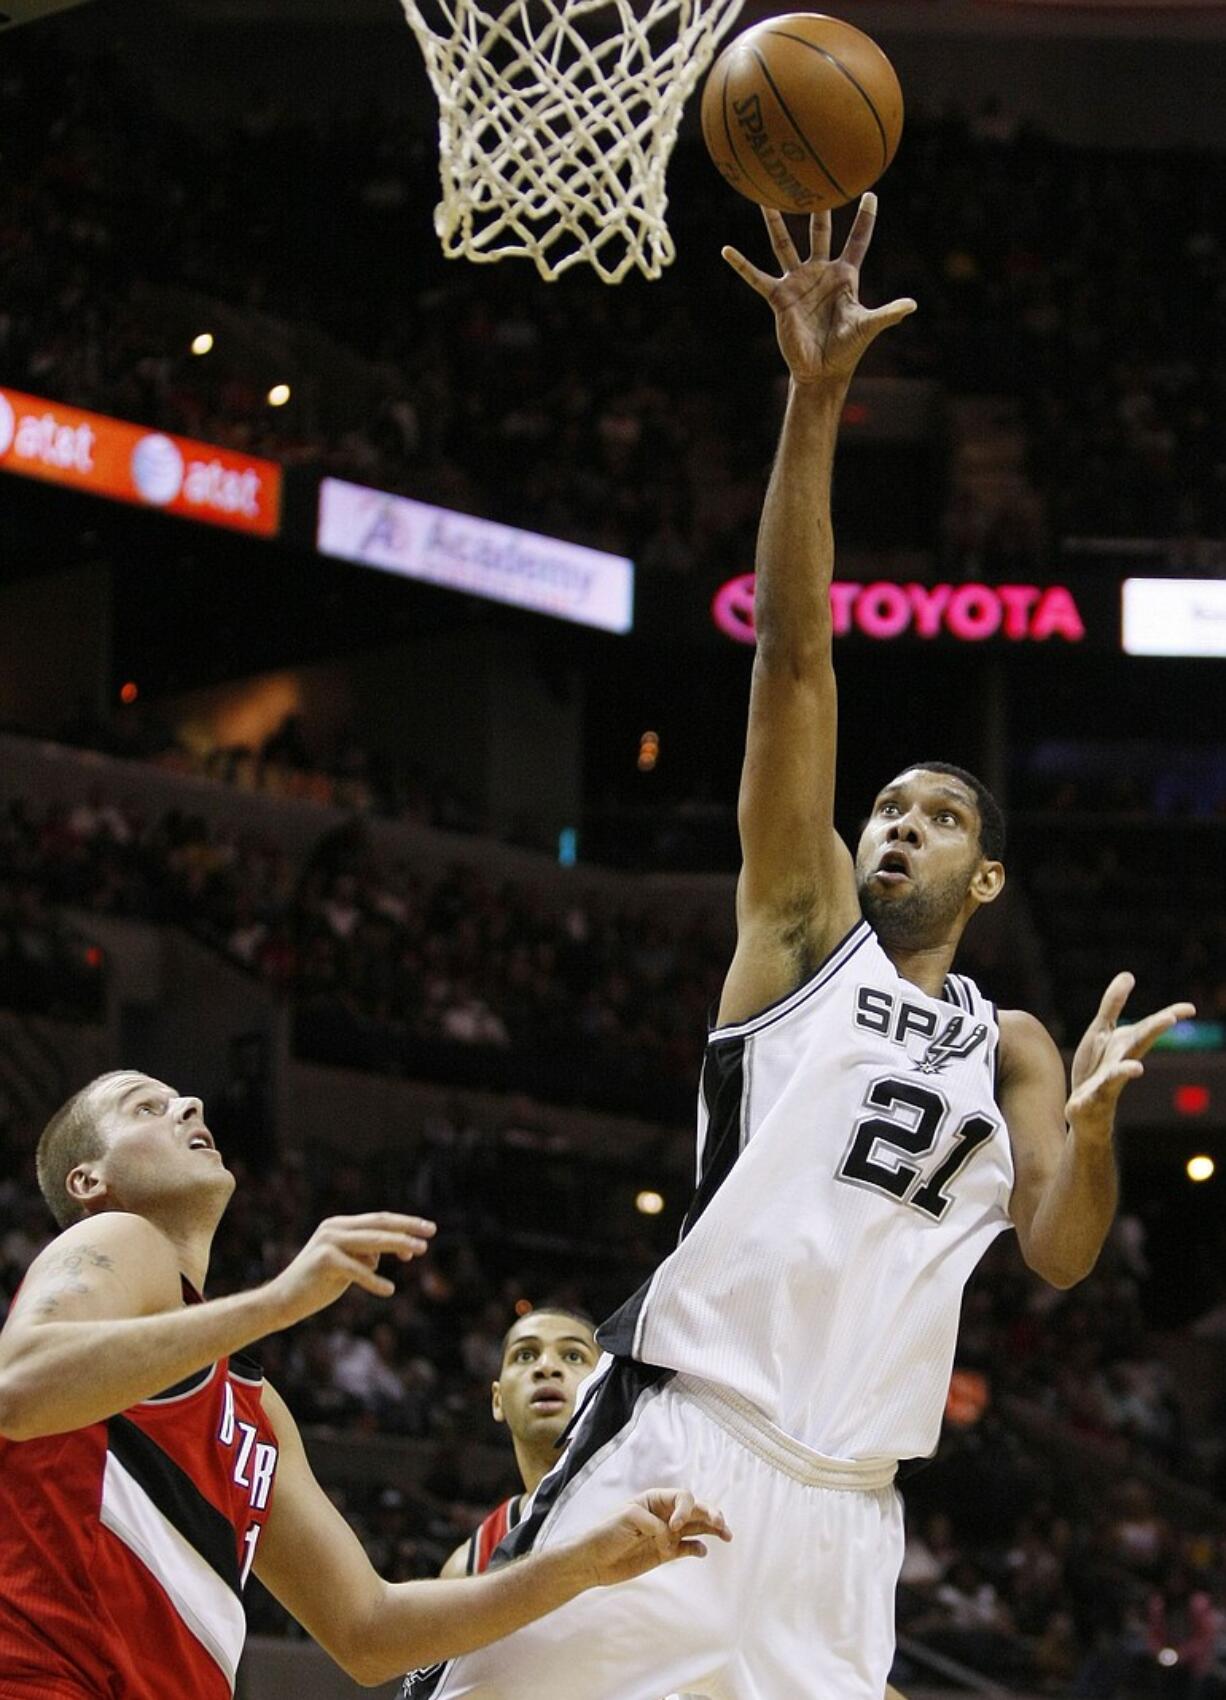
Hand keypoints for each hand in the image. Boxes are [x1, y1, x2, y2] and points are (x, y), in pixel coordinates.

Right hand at [266, 1212, 435, 1327]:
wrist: (283, 1300)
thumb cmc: (318, 1283)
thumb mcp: (347, 1263)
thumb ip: (369, 1253)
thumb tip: (400, 1250)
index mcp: (340, 1225)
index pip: (379, 1220)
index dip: (404, 1223)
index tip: (427, 1229)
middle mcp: (334, 1228)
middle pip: (379, 1225)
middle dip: (407, 1228)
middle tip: (431, 1232)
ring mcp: (329, 1242)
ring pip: (373, 1242)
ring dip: (399, 1245)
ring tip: (419, 1252)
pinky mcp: (325, 1261)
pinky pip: (358, 1271)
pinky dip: (375, 1281)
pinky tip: (388, 1290)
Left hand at [571, 1490, 730, 1588]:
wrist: (594, 1561)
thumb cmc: (607, 1533)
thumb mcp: (628, 1520)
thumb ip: (654, 1525)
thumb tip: (672, 1539)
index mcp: (655, 1500)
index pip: (682, 1497)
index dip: (685, 1509)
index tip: (675, 1526)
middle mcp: (665, 1515)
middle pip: (695, 1510)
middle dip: (710, 1513)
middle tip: (721, 1524)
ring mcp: (667, 1534)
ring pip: (696, 1528)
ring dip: (712, 1529)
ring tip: (727, 1535)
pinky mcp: (666, 1553)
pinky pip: (688, 1548)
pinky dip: (697, 1549)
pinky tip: (702, 1552)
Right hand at [722, 194, 915, 385]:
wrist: (821, 370)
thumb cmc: (847, 349)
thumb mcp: (867, 327)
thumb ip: (888, 313)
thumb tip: (912, 305)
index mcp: (845, 275)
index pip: (858, 240)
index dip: (865, 218)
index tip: (870, 192)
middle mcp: (820, 272)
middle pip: (819, 232)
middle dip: (818, 208)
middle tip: (814, 177)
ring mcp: (798, 282)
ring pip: (784, 244)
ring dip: (774, 222)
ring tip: (764, 197)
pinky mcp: (779, 297)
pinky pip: (757, 277)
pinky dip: (742, 265)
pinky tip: (726, 250)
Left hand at [1067, 973, 1195, 1138]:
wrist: (1084, 1110)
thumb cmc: (1096, 1068)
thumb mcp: (1101, 1032)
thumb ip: (1113, 1005)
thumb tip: (1128, 975)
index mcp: (1125, 1045)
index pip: (1148, 1028)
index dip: (1168, 1016)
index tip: (1190, 1009)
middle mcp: (1121, 1063)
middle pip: (1138, 1045)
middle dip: (1153, 1032)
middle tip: (1170, 1018)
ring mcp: (1107, 1083)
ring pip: (1117, 1076)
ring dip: (1126, 1071)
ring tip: (1137, 1068)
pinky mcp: (1090, 1100)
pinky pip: (1091, 1098)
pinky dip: (1090, 1097)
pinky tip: (1082, 1099)